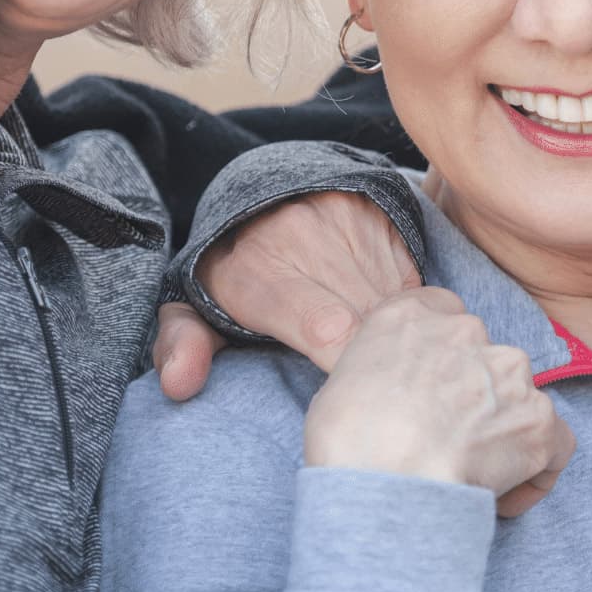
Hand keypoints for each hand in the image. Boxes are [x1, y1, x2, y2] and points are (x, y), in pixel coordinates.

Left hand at [153, 190, 419, 398]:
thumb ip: (182, 346)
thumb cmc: (231, 276)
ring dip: (394, 337)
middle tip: (372, 389)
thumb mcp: (194, 309)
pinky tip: (387, 322)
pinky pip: (412, 280)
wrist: (259, 195)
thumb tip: (179, 385)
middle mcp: (300, 236)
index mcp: (254, 272)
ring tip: (378, 356)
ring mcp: (344, 220)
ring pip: (396, 302)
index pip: (323, 328)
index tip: (353, 396)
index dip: (348, 366)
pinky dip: (406, 310)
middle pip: (368, 322)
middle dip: (375, 359)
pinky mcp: (378, 213)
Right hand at [303, 287, 574, 504]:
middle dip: (473, 397)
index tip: (430, 394)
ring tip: (470, 476)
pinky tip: (503, 499)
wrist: (385, 478)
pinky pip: (554, 442)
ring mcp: (509, 372)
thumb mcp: (337, 385)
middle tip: (446, 442)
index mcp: (410, 315)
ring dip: (501, 431)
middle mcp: (467, 331)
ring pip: (518, 398)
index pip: (443, 316)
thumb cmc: (347, 441)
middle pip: (484, 357)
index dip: (442, 359)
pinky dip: (535, 471)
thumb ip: (377, 374)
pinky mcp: (540, 419)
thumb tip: (389, 400)